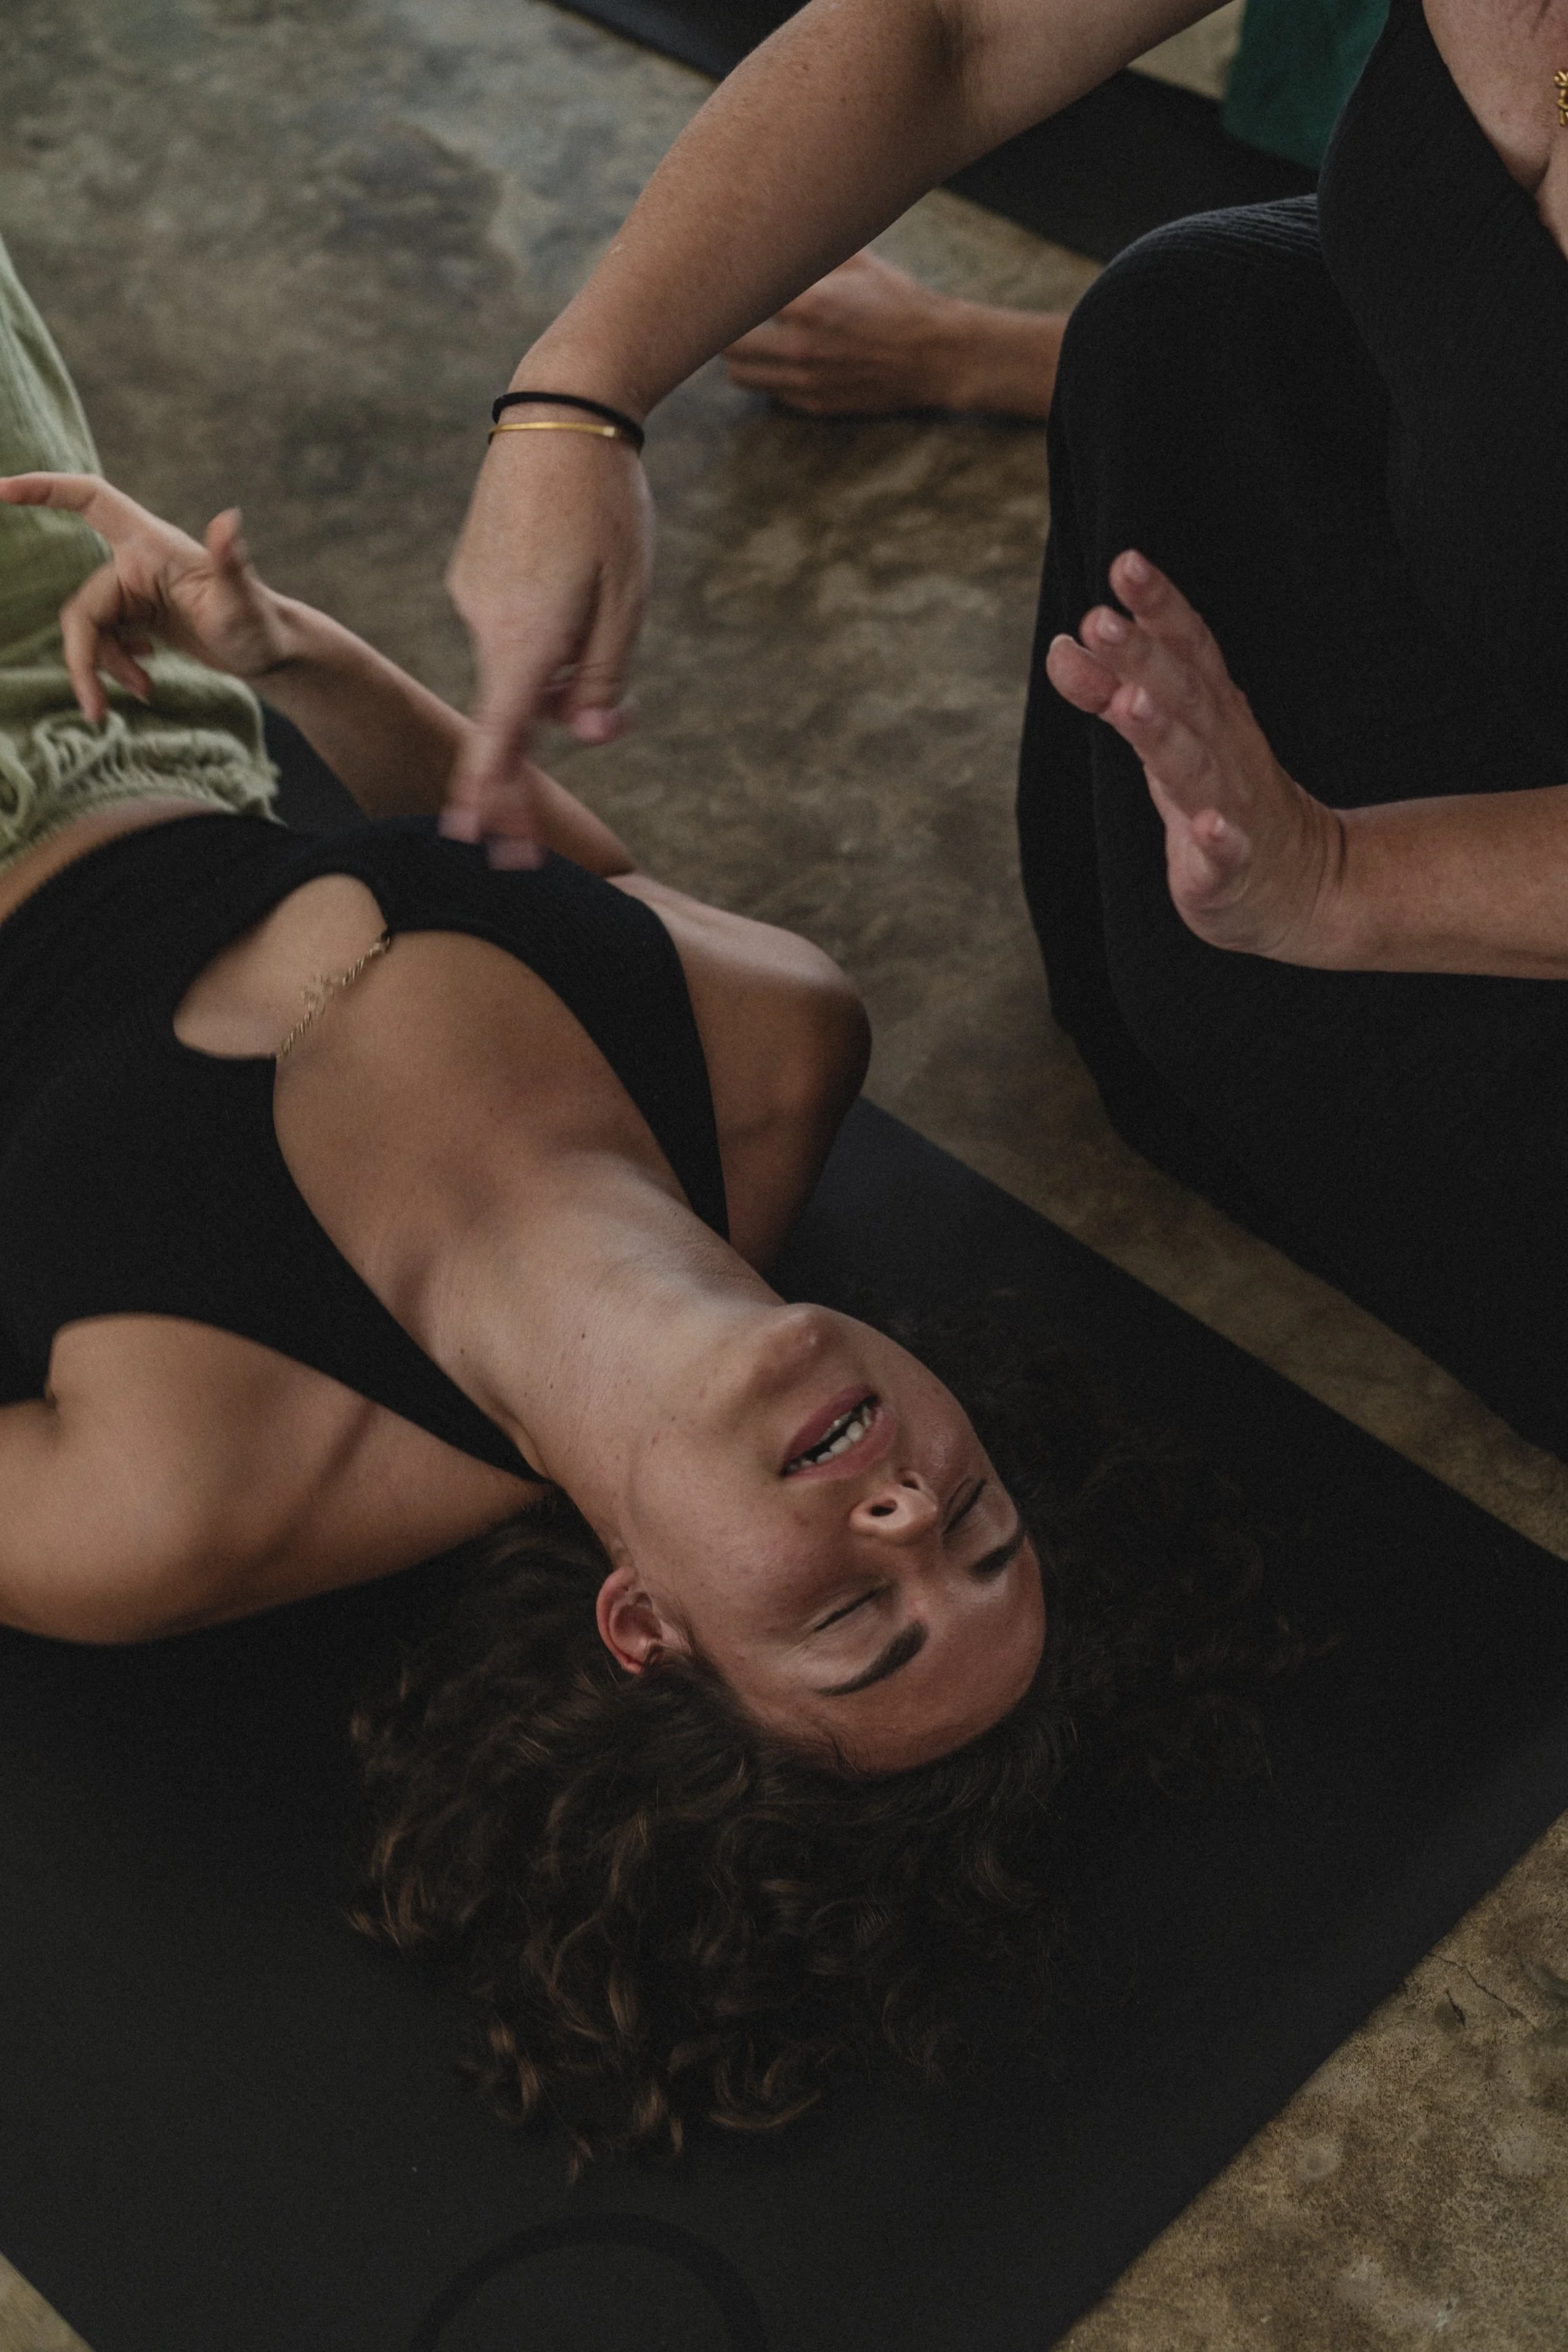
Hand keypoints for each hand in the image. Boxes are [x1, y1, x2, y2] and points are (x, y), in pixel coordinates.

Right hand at [0, 472, 292, 720]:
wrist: (272, 654)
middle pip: (84, 608)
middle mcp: (136, 562)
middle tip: (97, 712)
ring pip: (91, 631)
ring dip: (107, 668)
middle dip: (86, 660)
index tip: (1, 490)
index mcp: (150, 545)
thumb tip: (229, 521)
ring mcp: (135, 590)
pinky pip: (105, 641)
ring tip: (145, 693)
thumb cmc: (262, 626)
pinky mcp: (138, 616)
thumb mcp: (244, 603)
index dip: (44, 488)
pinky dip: (118, 666)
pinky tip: (146, 684)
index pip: (89, 499)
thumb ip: (233, 563)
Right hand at [444, 424, 653, 867]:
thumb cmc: (606, 506)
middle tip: (593, 744)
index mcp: (524, 639)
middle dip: (549, 735)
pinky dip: (539, 631)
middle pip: (514, 709)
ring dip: (557, 670)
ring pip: (517, 664)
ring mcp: (472, 595)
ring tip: (605, 607)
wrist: (562, 412)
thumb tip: (591, 738)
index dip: (494, 800)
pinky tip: (574, 578)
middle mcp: (485, 623)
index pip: (499, 741)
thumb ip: (603, 678)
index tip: (487, 845)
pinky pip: (508, 625)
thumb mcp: (627, 601)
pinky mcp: (472, 570)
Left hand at [724, 250, 967, 415]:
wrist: (936, 356)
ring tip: (748, 338)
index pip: (740, 299)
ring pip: (742, 375)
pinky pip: (770, 394)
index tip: (721, 281)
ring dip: (740, 357)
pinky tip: (780, 360)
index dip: (726, 289)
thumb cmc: (899, 302)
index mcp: (809, 304)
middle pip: (729, 344)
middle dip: (725, 326)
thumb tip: (778, 223)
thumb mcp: (859, 261)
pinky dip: (767, 377)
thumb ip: (813, 247)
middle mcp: (801, 347)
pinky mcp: (816, 405)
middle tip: (729, 312)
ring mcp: (806, 382)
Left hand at [1045, 550, 1343, 962]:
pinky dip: (1219, 839)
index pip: (1187, 648)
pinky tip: (1208, 828)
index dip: (1158, 606)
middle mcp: (1225, 747)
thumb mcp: (1161, 738)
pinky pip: (1228, 851)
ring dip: (1165, 733)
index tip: (1124, 563)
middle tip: (1099, 619)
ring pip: (1196, 766)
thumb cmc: (1218, 795)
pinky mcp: (1232, 866)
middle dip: (1142, 656)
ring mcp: (1233, 806)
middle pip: (1184, 695)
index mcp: (1211, 711)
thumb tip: (1062, 648)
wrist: (1296, 882)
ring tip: (1132, 703)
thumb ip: (1111, 690)